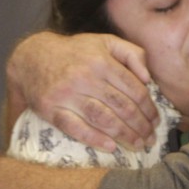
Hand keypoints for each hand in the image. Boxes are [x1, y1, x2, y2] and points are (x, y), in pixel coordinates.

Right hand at [6, 31, 157, 150]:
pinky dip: (94, 139)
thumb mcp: (105, 42)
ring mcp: (66, 94)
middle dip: (140, 126)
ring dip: (124, 135)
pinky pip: (75, 128)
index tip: (155, 121)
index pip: (134, 89)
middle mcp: (85, 77)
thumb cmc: (76, 52)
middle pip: (121, 106)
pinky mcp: (50, 108)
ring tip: (137, 145)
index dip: (148, 108)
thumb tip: (148, 78)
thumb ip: (132, 54)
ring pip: (102, 118)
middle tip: (150, 138)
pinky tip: (111, 146)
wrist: (33, 56)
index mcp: (101, 61)